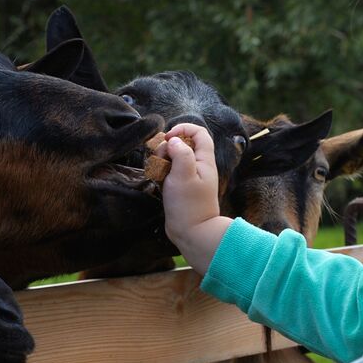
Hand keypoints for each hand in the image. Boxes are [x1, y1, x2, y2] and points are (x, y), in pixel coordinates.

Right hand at [160, 123, 229, 273]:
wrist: (192, 233)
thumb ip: (181, 153)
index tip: (168, 138)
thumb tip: (173, 141)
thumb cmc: (189, 205)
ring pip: (174, 158)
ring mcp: (189, 178)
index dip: (183, 129)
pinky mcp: (181, 188)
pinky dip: (161, 173)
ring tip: (158, 172)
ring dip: (162, 161)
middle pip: (183, 144)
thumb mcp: (184, 175)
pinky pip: (169, 173)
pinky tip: (158, 182)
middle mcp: (198, 167)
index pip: (199, 132)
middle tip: (160, 159)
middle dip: (168, 146)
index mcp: (204, 160)